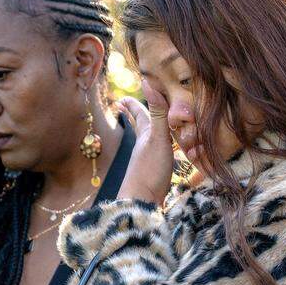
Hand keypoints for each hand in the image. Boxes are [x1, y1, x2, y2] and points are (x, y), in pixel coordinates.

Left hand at [117, 81, 174, 204]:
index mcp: (146, 134)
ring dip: (147, 131)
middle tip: (126, 106)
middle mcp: (146, 145)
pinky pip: (158, 154)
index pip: (137, 114)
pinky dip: (160, 149)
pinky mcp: (156, 173)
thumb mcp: (158, 138)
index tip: (122, 96)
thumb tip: (148, 82)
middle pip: (140, 126)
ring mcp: (149, 160)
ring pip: (149, 140)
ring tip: (147, 125)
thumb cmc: (150, 170)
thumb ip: (158, 112)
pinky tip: (163, 154)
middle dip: (135, 115)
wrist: (143, 203)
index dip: (131, 104)